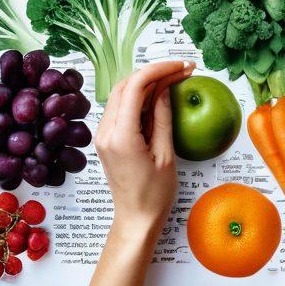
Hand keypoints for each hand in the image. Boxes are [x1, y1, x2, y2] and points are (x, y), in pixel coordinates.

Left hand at [94, 59, 193, 236]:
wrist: (135, 219)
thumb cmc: (154, 194)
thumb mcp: (165, 154)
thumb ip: (163, 116)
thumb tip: (165, 88)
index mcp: (120, 136)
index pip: (135, 87)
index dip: (159, 70)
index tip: (181, 66)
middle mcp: (105, 132)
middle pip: (125, 85)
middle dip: (154, 72)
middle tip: (181, 70)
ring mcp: (103, 134)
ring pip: (122, 93)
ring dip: (147, 83)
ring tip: (174, 79)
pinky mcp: (107, 138)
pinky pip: (121, 107)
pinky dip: (139, 96)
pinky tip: (159, 96)